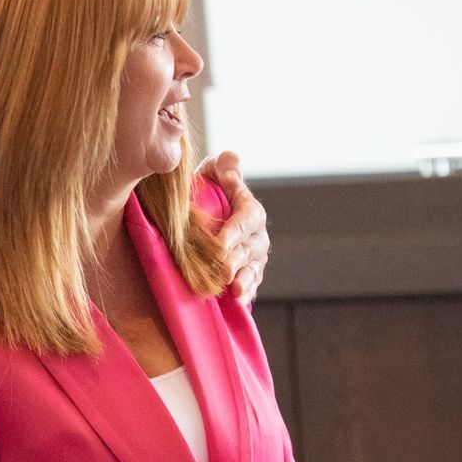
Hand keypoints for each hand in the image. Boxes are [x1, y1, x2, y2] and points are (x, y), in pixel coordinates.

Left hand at [197, 149, 269, 303]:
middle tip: (222, 271)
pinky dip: (246, 292)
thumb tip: (229, 160)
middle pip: (249, 249)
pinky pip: (251, 284)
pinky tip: (238, 301)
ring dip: (243, 280)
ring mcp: (254, 256)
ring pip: (252, 269)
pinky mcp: (248, 273)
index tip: (219, 244)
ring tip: (233, 290)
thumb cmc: (208, 189)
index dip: (234, 232)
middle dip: (235, 261)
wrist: (204, 213)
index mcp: (250, 210)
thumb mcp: (213, 172)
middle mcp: (257, 234)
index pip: (246, 219)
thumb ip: (223, 166)